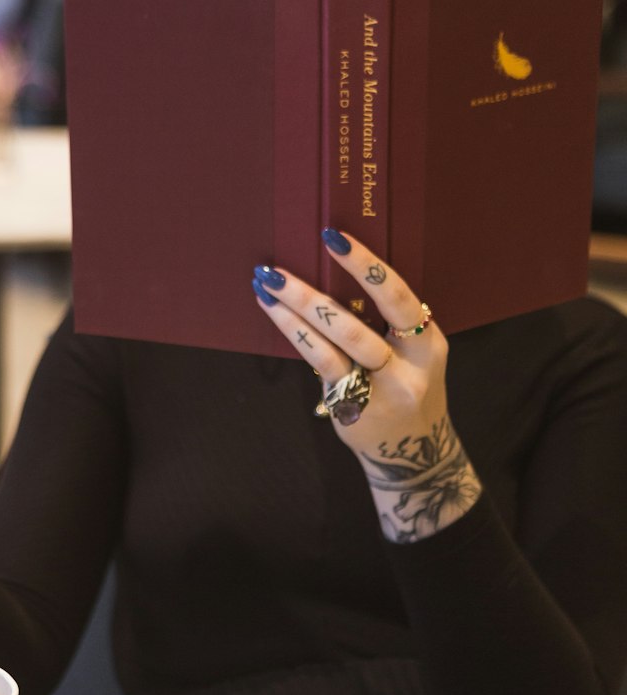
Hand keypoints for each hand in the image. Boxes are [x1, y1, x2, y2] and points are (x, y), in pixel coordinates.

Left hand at [252, 229, 481, 540]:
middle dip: (312, 294)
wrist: (414, 456)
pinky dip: (297, 336)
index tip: (334, 238)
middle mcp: (408, 368)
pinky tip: (275, 315)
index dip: (367, 266)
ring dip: (295, 312)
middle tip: (276, 268)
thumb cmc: (405, 388)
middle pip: (358, 325)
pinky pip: (321, 366)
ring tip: (265, 286)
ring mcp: (378, 392)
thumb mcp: (414, 356)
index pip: (398, 298)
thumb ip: (386, 323)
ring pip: (334, 346)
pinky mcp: (351, 409)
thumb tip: (331, 270)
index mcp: (428, 344)